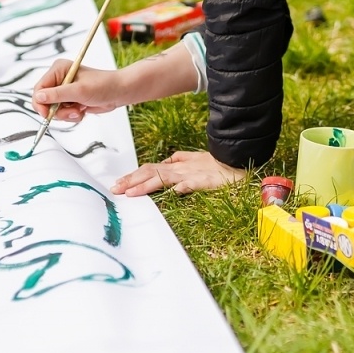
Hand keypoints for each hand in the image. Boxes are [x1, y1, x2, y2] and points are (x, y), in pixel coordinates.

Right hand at [31, 62, 127, 122]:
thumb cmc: (103, 85)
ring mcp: (64, 90)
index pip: (39, 88)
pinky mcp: (70, 100)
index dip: (40, 103)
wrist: (118, 92)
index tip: (47, 114)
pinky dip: (71, 115)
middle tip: (72, 112)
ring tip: (80, 110)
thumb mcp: (79, 91)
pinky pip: (62, 113)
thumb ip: (58, 95)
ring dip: (66, 114)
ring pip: (53, 109)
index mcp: (59, 69)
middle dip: (57, 110)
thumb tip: (38, 97)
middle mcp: (59, 79)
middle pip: (44, 101)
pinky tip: (82, 110)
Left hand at [112, 150, 244, 195]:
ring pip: (163, 178)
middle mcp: (180, 168)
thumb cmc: (218, 163)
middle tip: (115, 189)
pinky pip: (190, 184)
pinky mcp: (204, 181)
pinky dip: (179, 187)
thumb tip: (167, 160)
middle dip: (131, 180)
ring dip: (145, 185)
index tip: (119, 184)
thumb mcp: (196, 160)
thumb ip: (181, 159)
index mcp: (178, 165)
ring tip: (130, 193)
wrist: (238, 161)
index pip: (150, 169)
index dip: (133, 175)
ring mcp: (191, 174)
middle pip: (150, 172)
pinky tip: (171, 192)